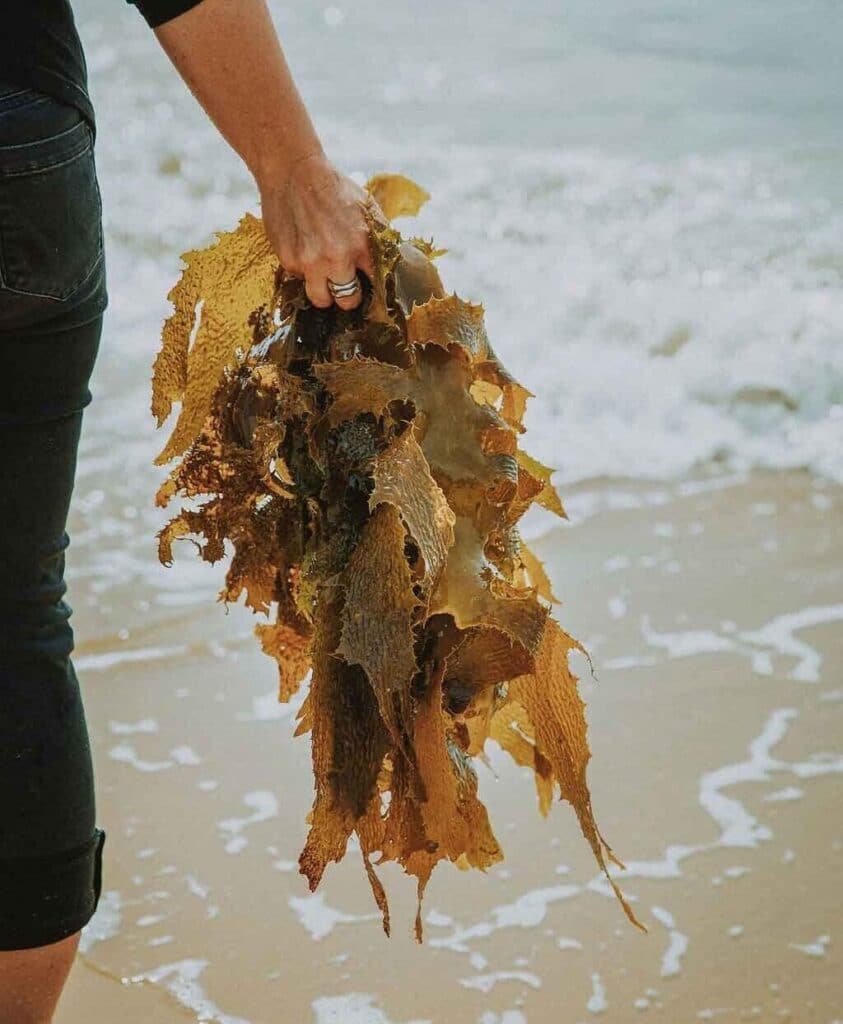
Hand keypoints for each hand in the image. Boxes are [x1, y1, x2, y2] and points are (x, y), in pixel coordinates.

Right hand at [257, 152, 382, 311]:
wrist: (292, 170)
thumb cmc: (332, 187)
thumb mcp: (366, 207)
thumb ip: (380, 236)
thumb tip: (396, 260)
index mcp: (362, 244)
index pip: (377, 284)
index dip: (375, 289)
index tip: (371, 288)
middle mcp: (337, 258)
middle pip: (349, 301)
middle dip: (350, 296)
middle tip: (347, 285)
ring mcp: (310, 262)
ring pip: (321, 300)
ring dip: (325, 293)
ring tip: (325, 279)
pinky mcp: (289, 261)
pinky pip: (300, 280)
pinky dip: (304, 272)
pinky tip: (305, 251)